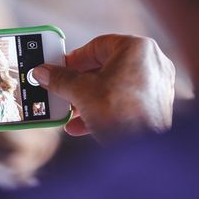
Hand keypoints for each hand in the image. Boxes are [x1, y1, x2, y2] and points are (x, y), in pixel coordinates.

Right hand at [32, 34, 174, 142]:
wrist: (145, 154)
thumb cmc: (122, 115)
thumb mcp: (81, 92)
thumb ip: (60, 79)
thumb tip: (43, 73)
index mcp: (137, 49)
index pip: (97, 45)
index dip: (74, 58)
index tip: (58, 68)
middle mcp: (151, 63)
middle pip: (104, 67)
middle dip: (79, 82)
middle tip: (62, 89)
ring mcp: (155, 86)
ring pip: (112, 86)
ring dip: (87, 98)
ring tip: (70, 110)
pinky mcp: (155, 107)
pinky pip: (122, 102)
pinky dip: (102, 110)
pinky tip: (82, 124)